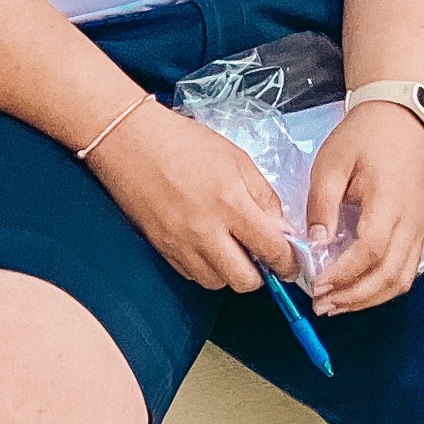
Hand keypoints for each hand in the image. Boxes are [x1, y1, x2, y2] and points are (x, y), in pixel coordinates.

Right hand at [84, 102, 293, 293]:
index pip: (271, 250)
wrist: (130, 141)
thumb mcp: (238, 160)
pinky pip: (190, 274)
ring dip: (229, 271)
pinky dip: (204, 267)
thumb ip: (264, 198)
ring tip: (230, 247)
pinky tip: (206, 244)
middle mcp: (205, 231)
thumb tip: (283, 231)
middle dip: (260, 274)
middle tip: (260, 256)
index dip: (288, 263)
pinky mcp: (160, 248)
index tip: (292, 264)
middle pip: (244, 280)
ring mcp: (179, 244)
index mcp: (231, 204)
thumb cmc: (186, 143)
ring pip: (216, 283)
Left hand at [302, 101, 423, 314]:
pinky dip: (382, 289)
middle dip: (354, 297)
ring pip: (402, 280)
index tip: (316, 285)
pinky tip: (357, 292)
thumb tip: (315, 243)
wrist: (399, 121)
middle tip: (322, 305)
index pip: (370, 250)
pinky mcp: (419, 232)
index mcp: (389, 201)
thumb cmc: (364, 138)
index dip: (344, 274)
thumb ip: (322, 205)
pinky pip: (406, 271)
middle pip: (390, 275)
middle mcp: (412, 221)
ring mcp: (420, 229)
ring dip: (369, 300)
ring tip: (337, 305)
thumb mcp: (331, 164)